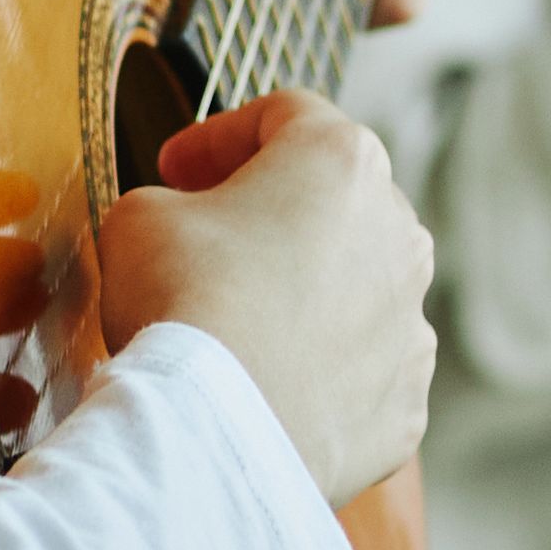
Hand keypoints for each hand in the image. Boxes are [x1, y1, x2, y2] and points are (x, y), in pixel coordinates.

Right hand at [96, 89, 436, 506]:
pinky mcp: (407, 401)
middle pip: (336, 204)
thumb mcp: (138, 217)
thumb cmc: (184, 306)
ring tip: (242, 323)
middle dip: (275, 214)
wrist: (219, 433)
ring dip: (306, 295)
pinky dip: (323, 372)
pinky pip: (363, 371)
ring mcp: (412, 323)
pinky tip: (269, 386)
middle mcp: (400, 234)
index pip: (285, 117)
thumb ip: (168, 202)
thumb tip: (178, 226)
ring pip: (358, 290)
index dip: (219, 136)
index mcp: (343, 163)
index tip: (177, 168)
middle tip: (210, 236)